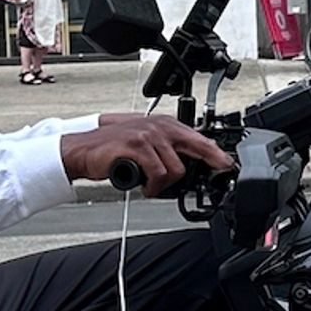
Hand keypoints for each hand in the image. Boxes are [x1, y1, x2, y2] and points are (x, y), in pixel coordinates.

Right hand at [62, 113, 233, 191]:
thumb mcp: (145, 145)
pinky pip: (157, 174)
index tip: (227, 165)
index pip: (199, 139)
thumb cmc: (113, 149)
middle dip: (199, 170)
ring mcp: (148, 135)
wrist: (83, 150)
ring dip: (162, 184)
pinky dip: (151, 186)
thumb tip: (188, 167)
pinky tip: (142, 186)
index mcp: (165, 125)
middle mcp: (159, 126)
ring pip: (175, 169)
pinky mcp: (136, 146)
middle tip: (196, 180)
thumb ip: (166, 150)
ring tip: (148, 184)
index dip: (216, 154)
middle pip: (196, 150)